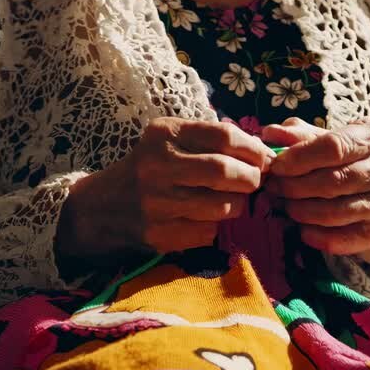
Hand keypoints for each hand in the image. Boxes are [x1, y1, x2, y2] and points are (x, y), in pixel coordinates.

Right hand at [56, 117, 273, 266]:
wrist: (104, 206)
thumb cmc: (150, 166)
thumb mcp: (170, 139)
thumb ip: (211, 138)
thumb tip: (262, 152)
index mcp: (164, 134)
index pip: (223, 135)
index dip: (253, 148)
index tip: (265, 158)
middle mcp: (158, 166)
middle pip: (225, 171)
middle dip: (252, 178)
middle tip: (256, 181)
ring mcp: (157, 203)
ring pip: (223, 206)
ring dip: (238, 205)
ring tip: (232, 199)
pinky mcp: (159, 234)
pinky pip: (209, 231)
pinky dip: (216, 225)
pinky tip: (205, 217)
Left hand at [263, 118, 369, 274]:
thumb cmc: (356, 161)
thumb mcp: (335, 140)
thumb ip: (302, 135)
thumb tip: (270, 134)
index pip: (334, 146)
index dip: (300, 157)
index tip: (276, 165)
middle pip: (333, 180)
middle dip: (295, 186)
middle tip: (273, 187)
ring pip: (335, 211)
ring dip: (302, 211)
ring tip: (285, 205)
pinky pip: (343, 238)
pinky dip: (318, 236)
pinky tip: (303, 230)